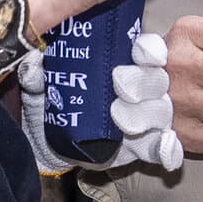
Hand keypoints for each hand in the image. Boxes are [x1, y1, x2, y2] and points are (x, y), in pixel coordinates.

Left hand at [15, 34, 185, 172]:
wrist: (45, 145)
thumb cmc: (50, 105)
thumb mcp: (39, 85)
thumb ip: (37, 73)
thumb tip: (35, 65)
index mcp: (122, 62)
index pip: (147, 50)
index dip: (149, 50)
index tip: (139, 53)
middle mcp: (140, 87)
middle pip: (157, 80)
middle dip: (143, 82)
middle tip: (121, 86)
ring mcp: (145, 118)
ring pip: (162, 111)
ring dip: (149, 115)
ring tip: (126, 121)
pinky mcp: (141, 148)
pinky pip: (162, 149)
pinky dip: (167, 150)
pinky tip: (167, 150)